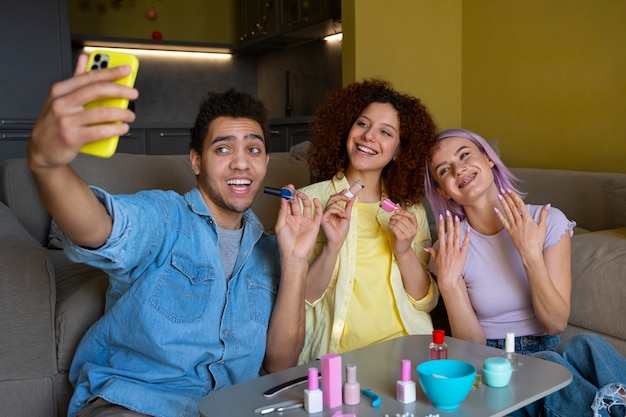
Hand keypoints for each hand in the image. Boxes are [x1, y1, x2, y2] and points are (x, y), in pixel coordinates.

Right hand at [28, 53, 138, 169]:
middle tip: (133, 93)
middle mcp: (61, 103)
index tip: (126, 69)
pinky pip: (100, 131)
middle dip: (120, 90)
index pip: (89, 76)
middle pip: (97, 90)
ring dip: (122, 113)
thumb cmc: (54, 123)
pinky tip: (122, 128)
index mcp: (60, 90)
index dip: (110, 71)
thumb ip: (75, 79)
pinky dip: (116, 129)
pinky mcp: (72, 137)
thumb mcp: (59, 99)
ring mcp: (66, 121)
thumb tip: (84, 59)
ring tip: (129, 115)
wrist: (42, 150)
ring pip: (103, 112)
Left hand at [275, 185, 322, 260]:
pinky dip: (318, 206)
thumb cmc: (285, 243)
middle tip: (292, 188)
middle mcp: (297, 219)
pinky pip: (318, 214)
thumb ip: (282, 212)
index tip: (286, 188)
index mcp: (287, 219)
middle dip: (294, 195)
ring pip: (306, 207)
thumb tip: (283, 199)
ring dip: (304, 199)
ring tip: (300, 194)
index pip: (287, 205)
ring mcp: (306, 222)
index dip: (287, 196)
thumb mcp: (280, 225)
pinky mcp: (314, 225)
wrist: (294, 254)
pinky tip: (314, 200)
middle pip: (296, 204)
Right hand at [319, 190, 353, 249]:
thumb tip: (352, 198)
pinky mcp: (323, 218)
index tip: (346, 190)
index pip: (335, 199)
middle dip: (341, 196)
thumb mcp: (347, 216)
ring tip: (345, 215)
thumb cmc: (341, 231)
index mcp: (333, 210)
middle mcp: (328, 211)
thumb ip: (348, 207)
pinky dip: (338, 211)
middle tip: (348, 197)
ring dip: (341, 208)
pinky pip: (330, 209)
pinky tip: (342, 216)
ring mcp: (325, 214)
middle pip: (332, 198)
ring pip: (332, 203)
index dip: (340, 193)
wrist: (339, 240)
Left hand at [388, 207, 417, 254]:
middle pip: (402, 218)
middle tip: (391, 219)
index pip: (411, 215)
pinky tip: (390, 228)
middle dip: (394, 217)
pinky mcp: (402, 238)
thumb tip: (397, 205)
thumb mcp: (405, 227)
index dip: (403, 211)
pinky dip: (390, 226)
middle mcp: (413, 230)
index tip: (396, 210)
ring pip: (397, 223)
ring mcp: (408, 234)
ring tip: (391, 224)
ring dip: (391, 222)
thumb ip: (402, 216)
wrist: (403, 250)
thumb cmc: (403, 237)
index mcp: (415, 226)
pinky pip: (394, 228)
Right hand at [424, 211, 469, 292]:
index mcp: (441, 248)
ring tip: (457, 217)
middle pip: (449, 232)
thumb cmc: (441, 270)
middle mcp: (448, 248)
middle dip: (448, 221)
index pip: (441, 233)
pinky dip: (467, 236)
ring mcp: (456, 251)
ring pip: (456, 235)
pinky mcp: (462, 254)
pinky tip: (467, 229)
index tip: (441, 216)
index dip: (441, 224)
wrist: (449, 279)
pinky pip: (465, 243)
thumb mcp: (435, 260)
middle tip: (448, 212)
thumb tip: (426, 247)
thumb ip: (432, 252)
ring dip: (457, 226)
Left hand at [494, 189, 548, 259]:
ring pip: (507, 212)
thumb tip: (547, 204)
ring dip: (503, 203)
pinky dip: (499, 215)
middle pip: (512, 206)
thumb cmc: (537, 241)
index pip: (520, 204)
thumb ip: (544, 214)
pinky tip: (495, 209)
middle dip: (507, 197)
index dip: (514, 196)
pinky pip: (503, 221)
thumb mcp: (542, 227)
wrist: (530, 252)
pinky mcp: (509, 231)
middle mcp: (519, 221)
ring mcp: (514, 226)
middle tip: (503, 189)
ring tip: (499, 195)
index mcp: (528, 219)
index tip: (510, 190)